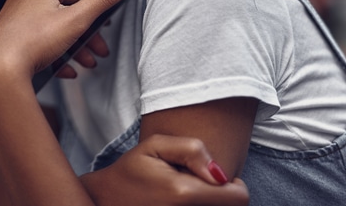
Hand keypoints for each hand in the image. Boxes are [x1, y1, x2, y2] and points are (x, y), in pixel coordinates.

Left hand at [0, 0, 138, 87]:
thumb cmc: (33, 41)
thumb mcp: (77, 19)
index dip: (96, 15)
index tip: (105, 33)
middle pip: (68, 13)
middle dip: (86, 36)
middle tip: (98, 53)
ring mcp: (16, 15)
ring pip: (54, 30)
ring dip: (73, 48)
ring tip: (84, 65)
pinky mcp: (9, 35)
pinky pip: (38, 42)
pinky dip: (54, 55)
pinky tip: (63, 70)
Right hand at [80, 135, 249, 205]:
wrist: (105, 200)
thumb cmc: (130, 171)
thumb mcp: (154, 145)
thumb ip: (192, 150)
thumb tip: (220, 173)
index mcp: (184, 193)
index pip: (240, 198)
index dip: (234, 185)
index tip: (214, 176)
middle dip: (220, 195)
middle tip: (195, 184)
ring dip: (209, 203)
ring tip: (185, 195)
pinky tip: (179, 204)